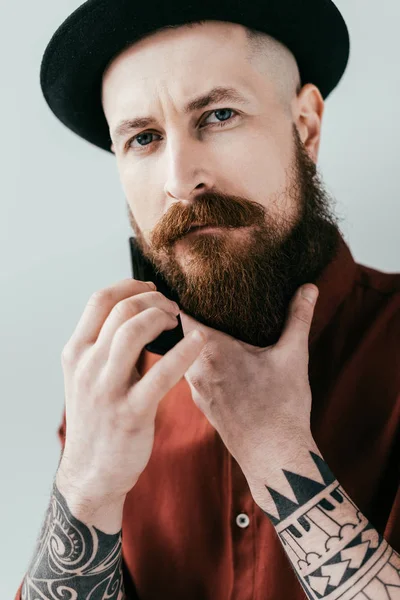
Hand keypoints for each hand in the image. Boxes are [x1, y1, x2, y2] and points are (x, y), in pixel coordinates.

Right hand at [57, 278, 205, 503]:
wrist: (91, 472)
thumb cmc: (98, 418)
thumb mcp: (89, 376)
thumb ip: (108, 345)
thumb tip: (141, 313)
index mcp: (76, 352)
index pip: (99, 300)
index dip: (130, 286)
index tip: (151, 288)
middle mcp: (86, 366)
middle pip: (120, 310)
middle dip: (153, 299)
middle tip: (172, 308)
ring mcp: (106, 389)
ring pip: (132, 331)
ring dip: (162, 317)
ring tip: (178, 321)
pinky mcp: (131, 413)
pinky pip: (161, 374)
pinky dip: (184, 351)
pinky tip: (199, 341)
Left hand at [179, 284, 318, 481]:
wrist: (274, 457)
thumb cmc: (282, 406)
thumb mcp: (293, 356)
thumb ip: (298, 318)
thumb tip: (310, 287)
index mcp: (212, 351)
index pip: (183, 313)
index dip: (187, 297)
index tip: (197, 285)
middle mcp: (196, 369)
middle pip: (183, 334)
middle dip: (195, 317)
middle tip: (209, 300)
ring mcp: (196, 390)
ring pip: (188, 355)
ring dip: (198, 342)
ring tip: (217, 327)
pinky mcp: (203, 404)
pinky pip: (196, 374)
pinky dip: (204, 363)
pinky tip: (224, 361)